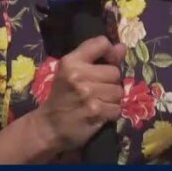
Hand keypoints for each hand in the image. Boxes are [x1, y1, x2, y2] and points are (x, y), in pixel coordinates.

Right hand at [32, 36, 126, 152]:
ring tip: (98, 102)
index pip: (102, 43)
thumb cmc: (62, 97)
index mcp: (71, 61)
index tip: (108, 62)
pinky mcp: (96, 111)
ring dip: (112, 99)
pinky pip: (117, 108)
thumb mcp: (71, 72)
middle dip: (110, 82)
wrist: (49, 127)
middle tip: (97, 90)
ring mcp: (87, 93)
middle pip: (115, 72)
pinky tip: (99, 113)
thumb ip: (97, 58)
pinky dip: (111, 113)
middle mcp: (78, 75)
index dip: (111, 52)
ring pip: (119, 91)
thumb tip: (122, 47)